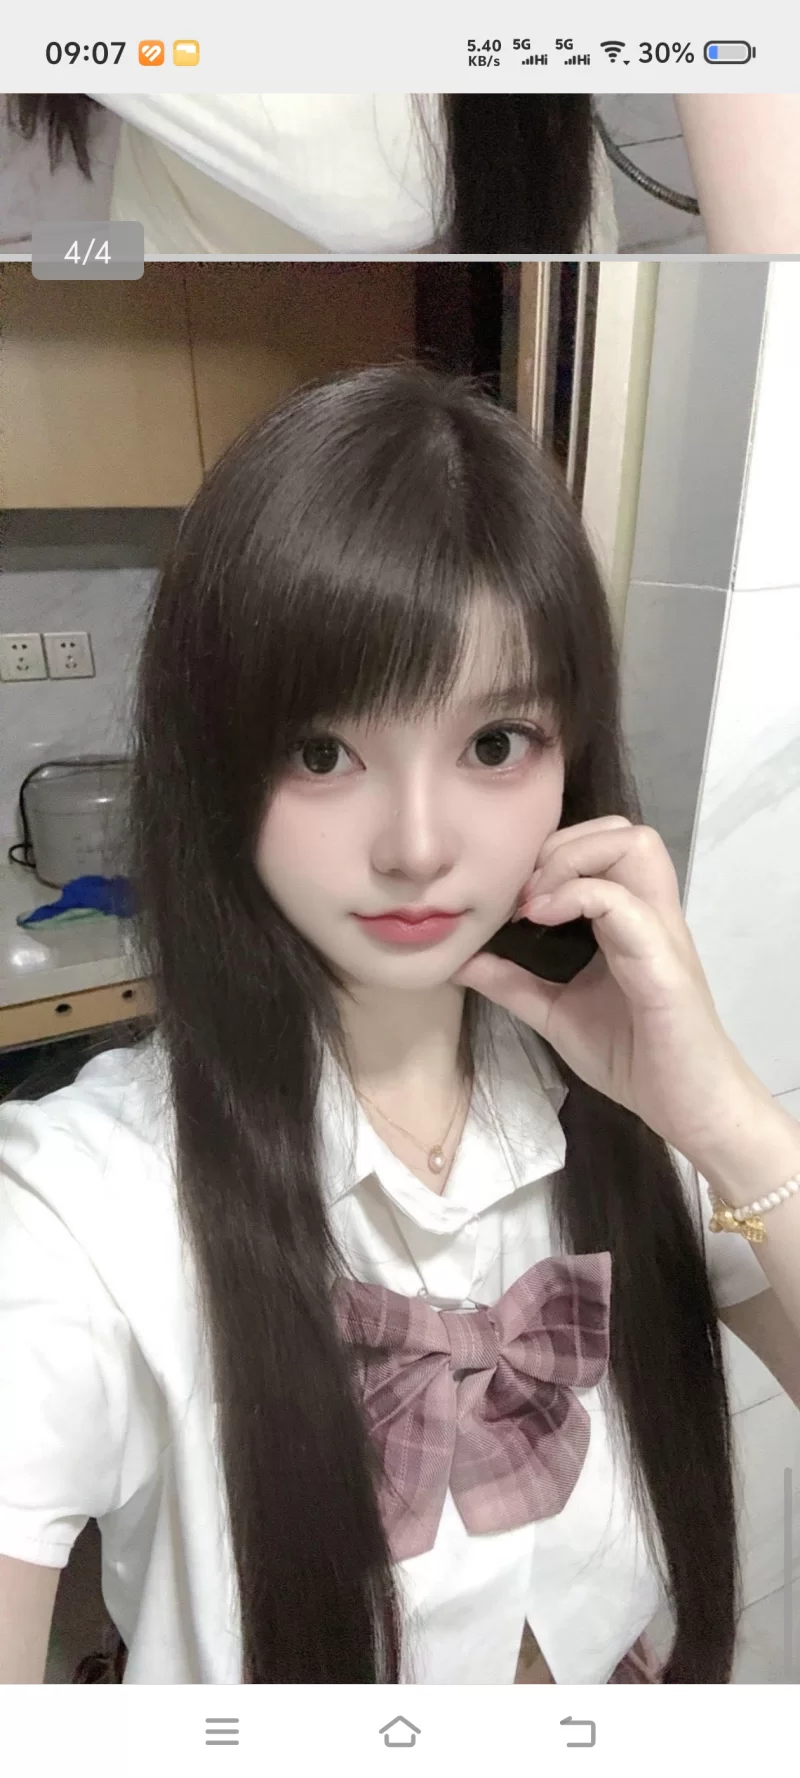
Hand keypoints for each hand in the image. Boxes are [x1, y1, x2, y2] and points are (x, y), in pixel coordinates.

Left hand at [451, 815, 753, 1157]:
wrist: (686, 1107)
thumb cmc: (633, 1058)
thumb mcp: (555, 1013)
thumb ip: (512, 983)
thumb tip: (458, 961)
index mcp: (630, 919)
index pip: (605, 843)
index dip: (554, 851)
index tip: (512, 894)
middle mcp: (651, 914)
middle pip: (624, 831)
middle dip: (565, 843)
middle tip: (525, 890)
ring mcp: (661, 933)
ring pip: (634, 846)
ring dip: (575, 859)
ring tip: (535, 902)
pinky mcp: (663, 964)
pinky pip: (625, 904)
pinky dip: (577, 897)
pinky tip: (540, 920)